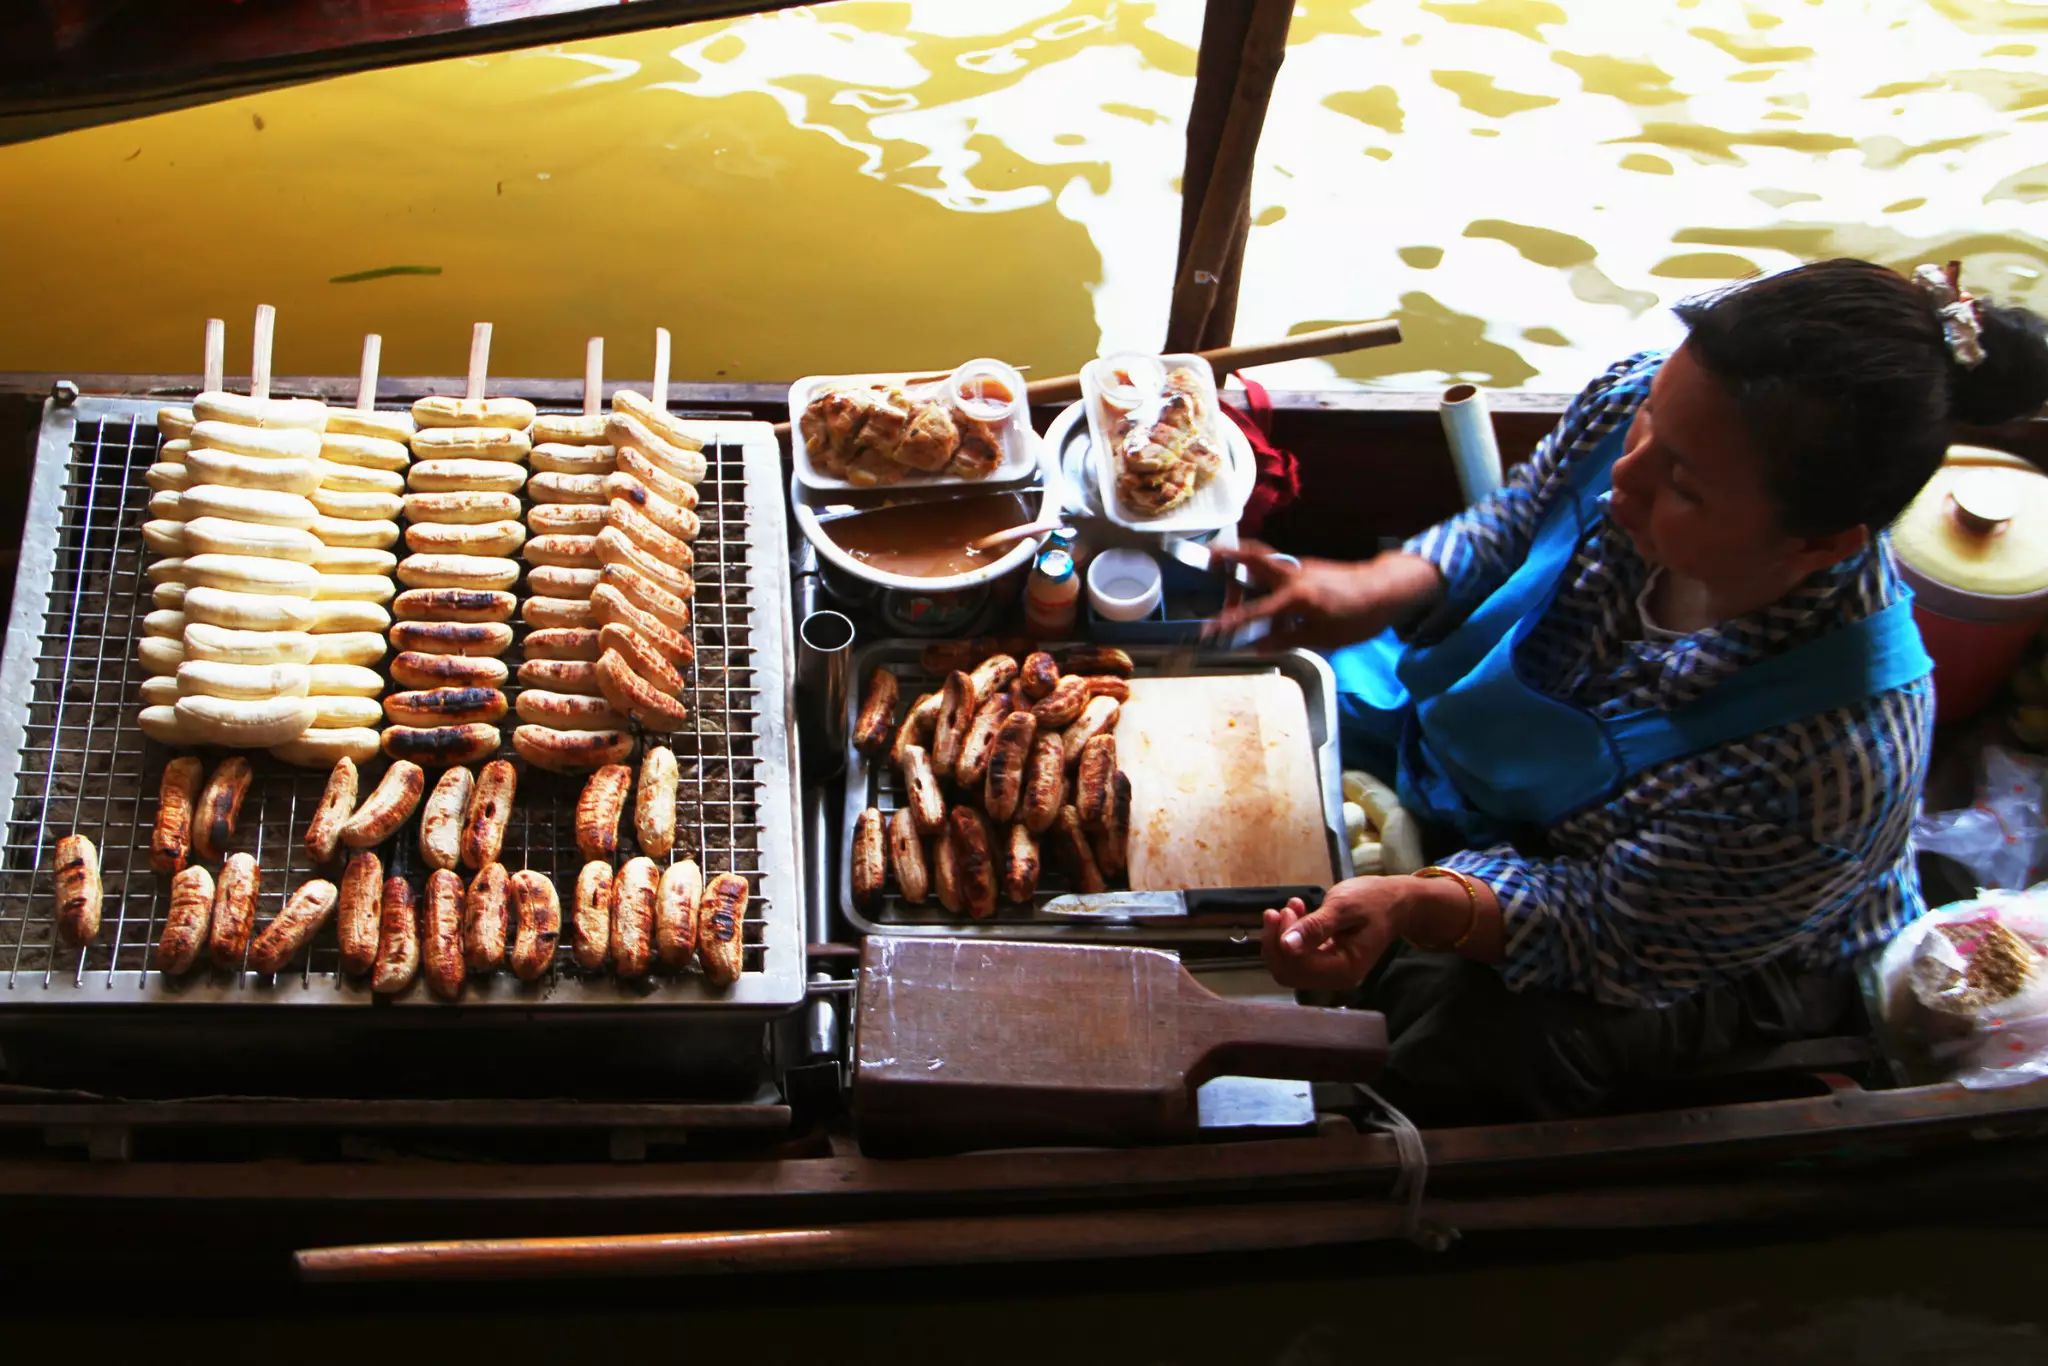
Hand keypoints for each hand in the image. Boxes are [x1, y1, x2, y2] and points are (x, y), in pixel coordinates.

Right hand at [1207, 550, 1442, 650]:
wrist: (1387, 590)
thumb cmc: (1359, 616)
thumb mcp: (1324, 637)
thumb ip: (1287, 639)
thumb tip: (1258, 646)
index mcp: (1296, 597)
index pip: (1253, 611)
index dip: (1229, 623)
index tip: (1209, 630)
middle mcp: (1293, 575)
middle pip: (1252, 556)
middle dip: (1226, 554)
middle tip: (1205, 558)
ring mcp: (1300, 567)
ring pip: (1263, 559)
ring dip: (1242, 564)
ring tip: (1228, 580)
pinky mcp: (1307, 568)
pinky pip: (1278, 569)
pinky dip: (1264, 578)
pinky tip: (1267, 600)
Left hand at [1260, 878, 1403, 990]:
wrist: (1395, 902)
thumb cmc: (1375, 901)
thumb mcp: (1344, 907)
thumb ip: (1316, 927)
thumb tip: (1287, 945)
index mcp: (1343, 969)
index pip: (1295, 968)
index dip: (1281, 943)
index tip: (1283, 912)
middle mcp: (1335, 977)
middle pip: (1288, 971)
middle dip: (1277, 941)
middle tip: (1282, 910)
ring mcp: (1329, 970)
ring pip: (1289, 963)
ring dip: (1283, 935)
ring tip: (1293, 906)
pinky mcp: (1325, 960)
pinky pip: (1298, 955)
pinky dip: (1291, 933)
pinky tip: (1298, 910)